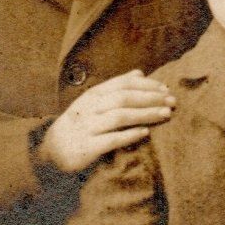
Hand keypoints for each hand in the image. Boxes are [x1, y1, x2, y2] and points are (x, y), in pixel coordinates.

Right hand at [38, 70, 174, 173]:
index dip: (146, 85)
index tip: (166, 88)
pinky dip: (129, 135)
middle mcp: (89, 109)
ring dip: (145, 114)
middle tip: (172, 101)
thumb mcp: (93, 103)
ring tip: (165, 114)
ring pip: (119, 116)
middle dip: (151, 98)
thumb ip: (115, 88)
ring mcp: (87, 128)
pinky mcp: (87, 148)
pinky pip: (111, 139)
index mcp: (93, 96)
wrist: (52, 151)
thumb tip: (140, 72)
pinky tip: (146, 132)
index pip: (122, 84)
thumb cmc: (80, 125)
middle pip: (124, 98)